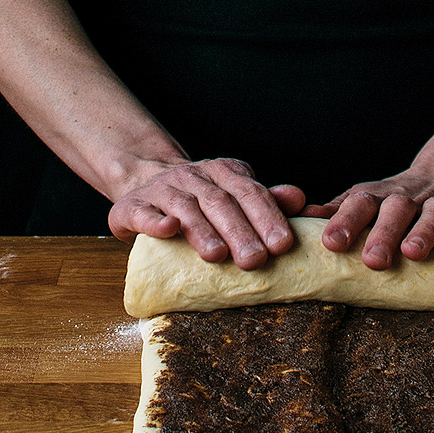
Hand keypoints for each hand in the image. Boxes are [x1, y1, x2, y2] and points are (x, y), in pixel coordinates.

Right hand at [108, 157, 304, 268]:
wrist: (145, 184)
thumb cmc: (201, 200)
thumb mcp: (235, 195)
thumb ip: (266, 200)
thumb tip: (301, 200)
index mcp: (224, 172)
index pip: (250, 192)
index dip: (267, 217)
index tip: (282, 245)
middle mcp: (193, 176)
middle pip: (220, 202)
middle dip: (240, 231)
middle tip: (255, 260)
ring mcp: (162, 189)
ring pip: (185, 208)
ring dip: (202, 231)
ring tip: (218, 255)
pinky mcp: (132, 205)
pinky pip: (143, 213)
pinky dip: (156, 221)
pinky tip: (168, 230)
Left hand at [303, 168, 433, 269]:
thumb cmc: (398, 198)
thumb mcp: (367, 199)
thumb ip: (338, 211)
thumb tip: (299, 218)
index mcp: (380, 197)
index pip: (359, 204)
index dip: (345, 222)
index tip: (330, 243)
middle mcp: (409, 198)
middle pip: (395, 211)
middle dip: (383, 234)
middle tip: (372, 261)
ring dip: (424, 231)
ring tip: (413, 253)